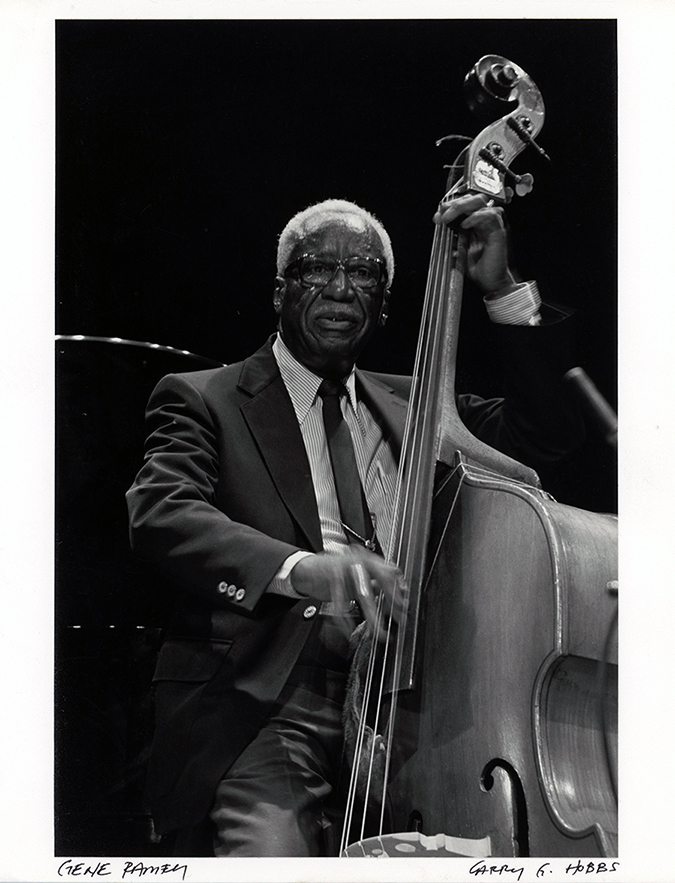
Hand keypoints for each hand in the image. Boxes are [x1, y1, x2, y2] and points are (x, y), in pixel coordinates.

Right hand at [291, 547, 407, 638]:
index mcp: (367, 558)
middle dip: (393, 602)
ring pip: (363, 596)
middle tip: (399, 619)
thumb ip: (375, 581)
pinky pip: (341, 605)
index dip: (399, 589)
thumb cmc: (333, 572)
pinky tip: (349, 631)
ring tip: (378, 633)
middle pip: (382, 580)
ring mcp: (344, 568)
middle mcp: (358, 560)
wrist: (306, 569)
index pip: (390, 571)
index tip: (404, 605)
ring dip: (373, 618)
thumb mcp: (358, 574)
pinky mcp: (331, 578)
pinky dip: (345, 622)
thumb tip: (397, 594)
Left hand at [434, 193, 515, 295]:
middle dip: (453, 204)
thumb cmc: (480, 269)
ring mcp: (493, 225)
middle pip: (472, 199)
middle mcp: (485, 221)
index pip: (464, 205)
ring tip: (448, 218)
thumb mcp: (460, 251)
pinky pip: (490, 215)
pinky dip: (476, 217)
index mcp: (477, 224)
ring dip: (462, 207)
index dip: (449, 207)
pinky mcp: (499, 232)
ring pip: (480, 202)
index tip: (437, 217)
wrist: (491, 283)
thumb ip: (453, 238)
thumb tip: (441, 228)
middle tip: (440, 215)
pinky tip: (464, 224)